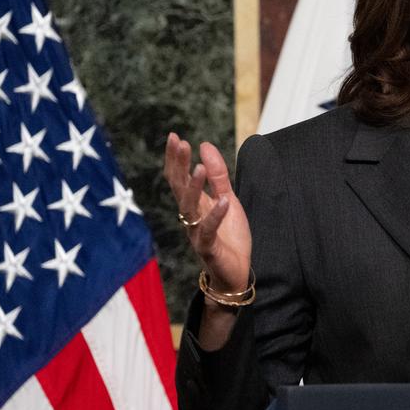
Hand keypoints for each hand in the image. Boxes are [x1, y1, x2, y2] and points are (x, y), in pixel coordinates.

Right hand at [164, 133, 251, 293]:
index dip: (176, 159)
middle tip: (179, 143)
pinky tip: (222, 201)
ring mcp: (197, 232)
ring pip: (190, 208)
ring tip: (199, 168)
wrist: (235, 272)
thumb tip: (204, 145)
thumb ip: (218, 176)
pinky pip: (209, 230)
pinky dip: (216, 216)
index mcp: (194, 204)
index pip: (179, 178)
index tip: (175, 137)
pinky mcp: (209, 248)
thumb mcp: (227, 199)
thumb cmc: (229, 237)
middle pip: (179, 188)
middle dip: (178, 165)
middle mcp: (191, 217)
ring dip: (194, 188)